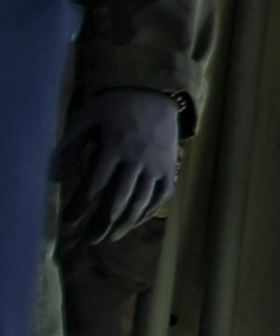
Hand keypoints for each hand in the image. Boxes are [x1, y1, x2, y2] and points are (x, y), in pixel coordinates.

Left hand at [59, 87, 178, 245]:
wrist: (156, 94)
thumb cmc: (117, 106)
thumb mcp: (88, 116)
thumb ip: (68, 143)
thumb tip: (53, 176)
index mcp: (116, 147)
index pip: (96, 185)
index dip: (81, 206)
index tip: (69, 222)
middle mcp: (138, 159)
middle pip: (119, 199)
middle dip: (103, 223)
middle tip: (91, 240)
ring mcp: (157, 165)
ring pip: (142, 201)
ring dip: (126, 223)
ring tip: (111, 237)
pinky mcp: (171, 168)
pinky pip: (161, 196)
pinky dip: (149, 211)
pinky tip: (136, 222)